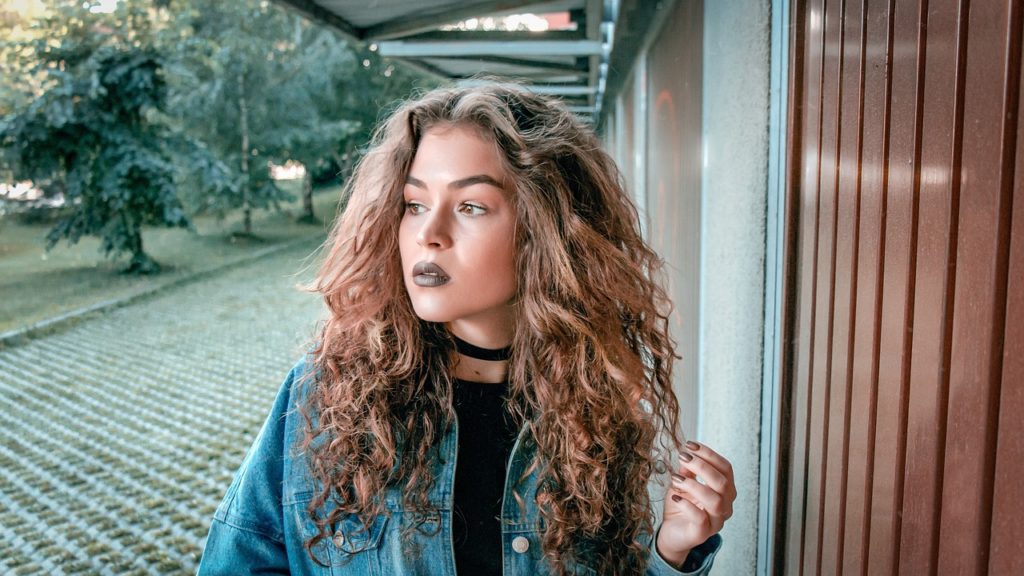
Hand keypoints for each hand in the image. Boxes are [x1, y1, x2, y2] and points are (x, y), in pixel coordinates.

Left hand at [656, 441, 735, 567]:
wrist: (672, 532)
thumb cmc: (681, 505)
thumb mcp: (683, 482)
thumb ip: (688, 470)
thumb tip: (687, 454)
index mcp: (725, 491)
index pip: (726, 468)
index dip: (709, 454)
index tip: (689, 445)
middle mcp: (725, 506)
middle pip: (723, 483)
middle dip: (702, 466)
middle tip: (682, 457)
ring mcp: (716, 521)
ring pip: (715, 501)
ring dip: (694, 485)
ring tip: (676, 478)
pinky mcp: (702, 534)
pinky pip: (700, 518)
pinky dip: (687, 504)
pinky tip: (675, 496)